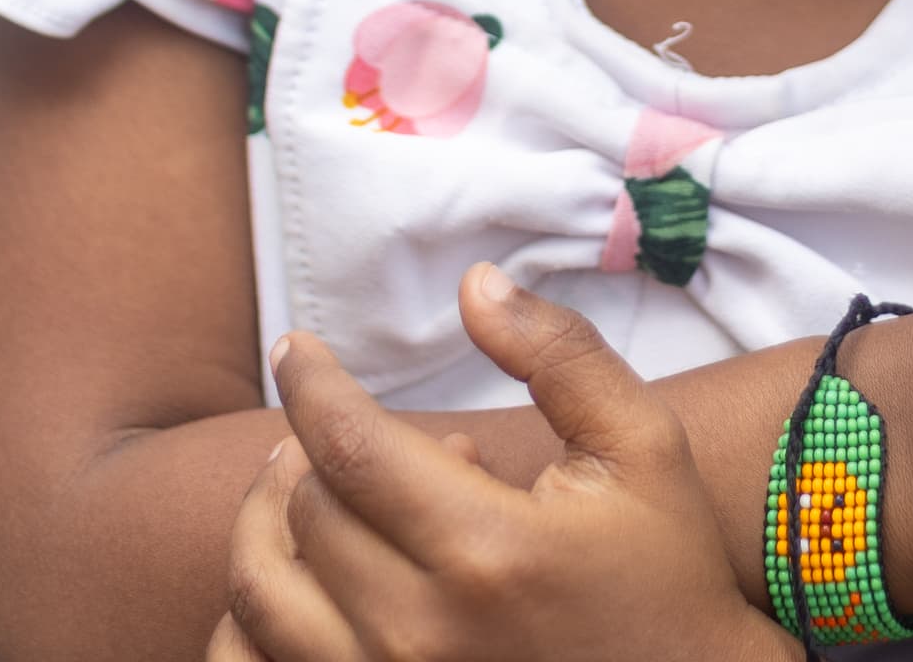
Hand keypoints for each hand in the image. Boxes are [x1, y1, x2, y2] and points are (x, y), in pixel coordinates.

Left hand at [215, 264, 791, 661]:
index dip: (311, 383)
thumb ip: (561, 355)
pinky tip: (293, 581)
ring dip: (265, 527)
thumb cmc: (665, 574)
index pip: (350, 444)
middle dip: (315, 452)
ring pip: (262, 596)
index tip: (300, 350)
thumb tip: (474, 284)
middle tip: (362, 437)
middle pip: (305, 514)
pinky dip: (247, 624)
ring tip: (302, 489)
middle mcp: (422, 632)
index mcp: (489, 550)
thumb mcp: (642, 447)